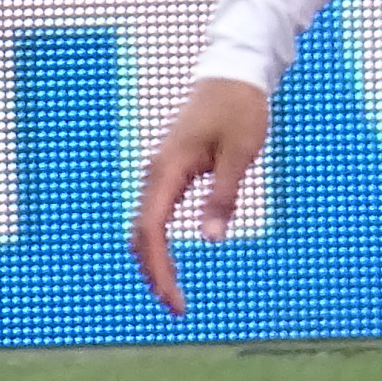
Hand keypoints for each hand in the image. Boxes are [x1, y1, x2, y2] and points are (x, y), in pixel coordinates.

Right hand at [132, 75, 271, 315]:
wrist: (232, 72)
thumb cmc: (240, 108)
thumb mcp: (240, 153)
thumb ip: (223, 195)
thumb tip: (211, 239)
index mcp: (168, 168)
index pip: (151, 230)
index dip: (160, 268)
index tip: (176, 300)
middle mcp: (155, 172)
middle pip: (141, 234)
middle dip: (154, 272)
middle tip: (176, 307)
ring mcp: (159, 172)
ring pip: (144, 226)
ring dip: (153, 260)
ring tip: (171, 293)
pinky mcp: (169, 171)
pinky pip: (154, 214)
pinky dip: (157, 242)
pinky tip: (169, 262)